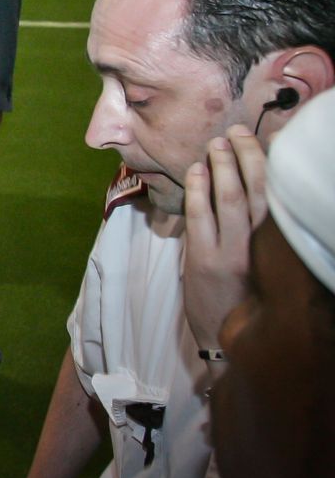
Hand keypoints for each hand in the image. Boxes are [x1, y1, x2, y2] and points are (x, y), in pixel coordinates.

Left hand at [181, 125, 266, 351]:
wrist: (232, 345)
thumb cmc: (254, 305)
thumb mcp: (272, 270)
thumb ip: (270, 237)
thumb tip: (264, 196)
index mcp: (281, 249)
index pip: (280, 199)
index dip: (274, 168)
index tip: (272, 143)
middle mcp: (263, 248)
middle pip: (258, 191)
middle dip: (248, 156)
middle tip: (238, 132)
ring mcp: (232, 253)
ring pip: (230, 199)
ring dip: (223, 165)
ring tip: (218, 142)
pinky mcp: (204, 260)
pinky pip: (199, 216)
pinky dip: (198, 190)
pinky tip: (196, 170)